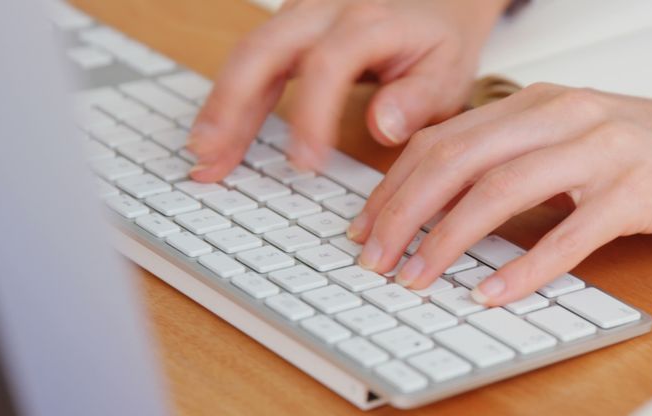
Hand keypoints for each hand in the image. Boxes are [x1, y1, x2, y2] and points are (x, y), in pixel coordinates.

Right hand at [187, 0, 508, 180]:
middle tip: (212, 156)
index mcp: (369, 20)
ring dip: (222, 106)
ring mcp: (302, 15)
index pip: (329, 64)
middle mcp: (326, 9)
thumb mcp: (448, 71)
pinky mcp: (290, 28)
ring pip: (249, 55)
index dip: (312, 116)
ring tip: (203, 156)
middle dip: (233, 105)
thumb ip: (419, 100)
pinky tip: (218, 135)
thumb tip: (383, 127)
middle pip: (264, 49)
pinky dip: (233, 99)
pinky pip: (253, 60)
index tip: (305, 164)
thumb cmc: (440, 39)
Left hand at [348, 63, 651, 305]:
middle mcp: (565, 115)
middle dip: (403, 213)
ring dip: (448, 240)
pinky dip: (527, 268)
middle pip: (457, 160)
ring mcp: (605, 149)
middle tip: (374, 259)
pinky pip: (571, 232)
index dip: (394, 186)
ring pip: (501, 190)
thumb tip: (455, 215)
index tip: (366, 228)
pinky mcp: (643, 189)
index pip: (444, 139)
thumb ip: (524, 166)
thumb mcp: (583, 146)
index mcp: (542, 104)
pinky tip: (496, 295)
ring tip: (417, 279)